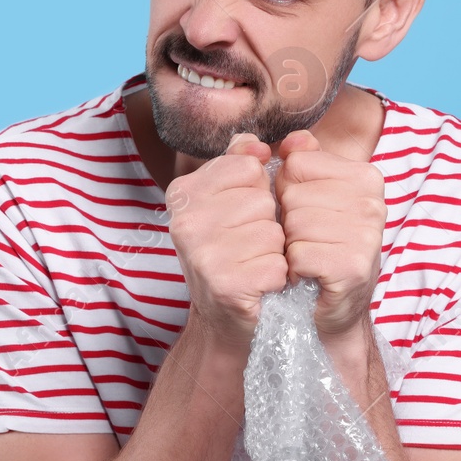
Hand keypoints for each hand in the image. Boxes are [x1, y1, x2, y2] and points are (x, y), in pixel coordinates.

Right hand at [166, 132, 287, 349]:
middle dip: (268, 224)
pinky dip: (277, 279)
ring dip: (274, 253)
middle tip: (248, 246)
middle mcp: (185, 221)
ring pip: (273, 234)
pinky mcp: (224, 286)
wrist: (227, 318)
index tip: (243, 215)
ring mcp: (201, 255)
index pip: (249, 167)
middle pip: (263, 200)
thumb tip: (254, 143)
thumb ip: (241, 163)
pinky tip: (259, 286)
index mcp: (184, 192)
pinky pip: (276, 267)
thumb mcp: (232, 200)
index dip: (259, 191)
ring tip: (253, 265)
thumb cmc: (235, 253)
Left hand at [274, 128, 386, 337]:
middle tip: (306, 241)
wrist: (331, 307)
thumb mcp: (309, 196)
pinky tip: (308, 275)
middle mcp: (372, 203)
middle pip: (292, 195)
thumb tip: (293, 140)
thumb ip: (299, 160)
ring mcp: (366, 235)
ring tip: (308, 257)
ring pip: (293, 225)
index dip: (287, 190)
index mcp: (365, 176)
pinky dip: (294, 269)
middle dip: (287, 222)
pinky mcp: (353, 267)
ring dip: (290, 247)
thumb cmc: (319, 247)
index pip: (297, 163)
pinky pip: (298, 255)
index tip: (304, 212)